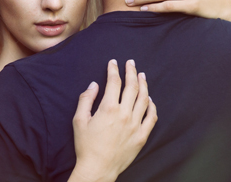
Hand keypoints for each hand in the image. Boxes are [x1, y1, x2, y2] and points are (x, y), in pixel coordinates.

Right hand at [69, 59, 156, 181]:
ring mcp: (135, 125)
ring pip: (144, 99)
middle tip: (131, 63)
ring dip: (143, 85)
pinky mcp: (141, 136)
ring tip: (141, 76)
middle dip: (131, 72)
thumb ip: (86, 100)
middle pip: (132, 87)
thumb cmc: (86, 145)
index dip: (114, 70)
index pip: (114, 82)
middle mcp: (124, 114)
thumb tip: (94, 85)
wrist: (98, 168)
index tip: (114, 63)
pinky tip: (149, 100)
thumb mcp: (79, 120)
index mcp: (108, 108)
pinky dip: (152, 106)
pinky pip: (151, 117)